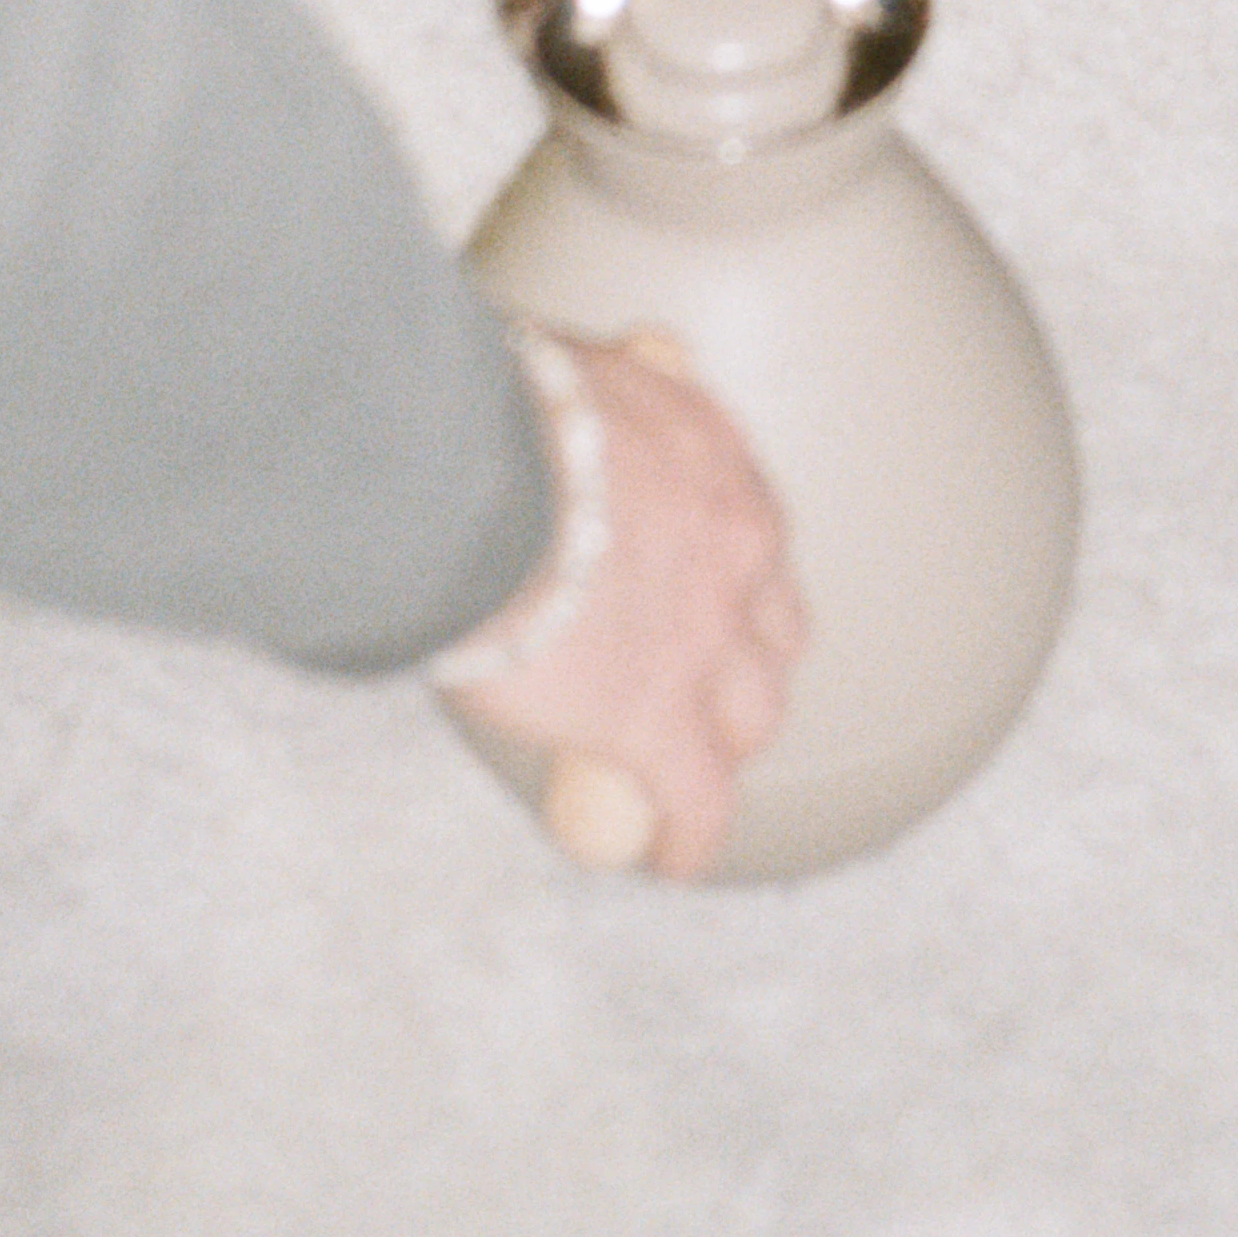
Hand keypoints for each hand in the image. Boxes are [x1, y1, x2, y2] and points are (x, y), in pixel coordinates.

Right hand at [436, 326, 802, 880]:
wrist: (464, 476)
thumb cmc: (487, 411)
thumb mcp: (565, 378)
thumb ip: (582, 405)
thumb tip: (545, 404)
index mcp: (708, 455)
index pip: (747, 523)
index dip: (727, 566)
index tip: (702, 587)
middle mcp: (733, 545)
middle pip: (773, 619)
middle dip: (747, 652)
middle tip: (706, 679)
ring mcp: (705, 640)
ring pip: (753, 711)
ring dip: (727, 742)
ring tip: (694, 770)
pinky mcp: (657, 721)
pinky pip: (699, 798)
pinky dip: (690, 834)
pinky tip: (673, 857)